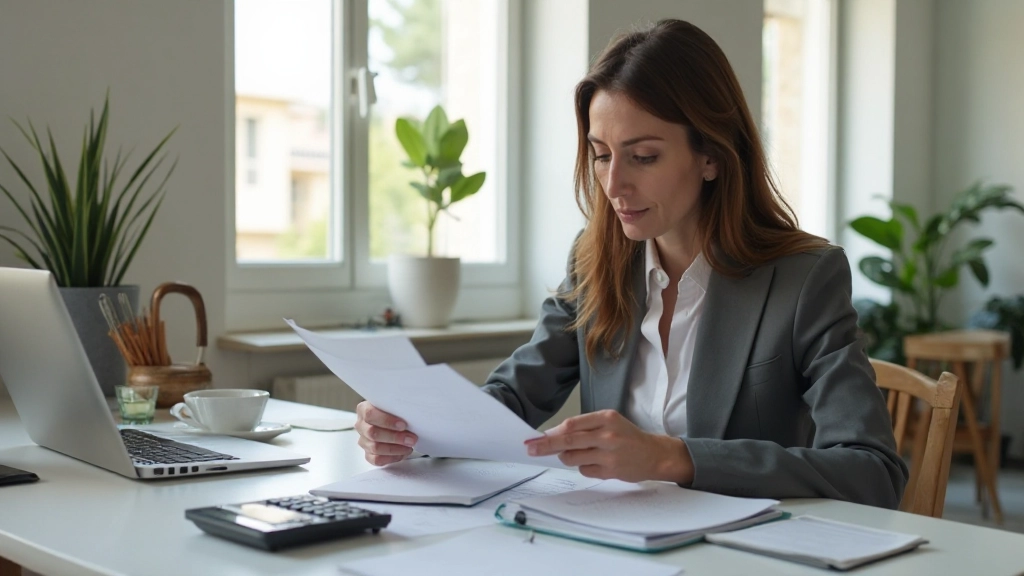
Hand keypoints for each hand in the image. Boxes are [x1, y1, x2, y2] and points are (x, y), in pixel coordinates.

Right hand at [354, 401, 417, 465]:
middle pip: (372, 433)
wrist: (394, 422)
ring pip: (375, 447)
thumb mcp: (394, 405)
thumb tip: (409, 414)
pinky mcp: (368, 454)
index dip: (386, 420)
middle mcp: (361, 425)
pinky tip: (402, 453)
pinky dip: (391, 458)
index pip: (370, 414)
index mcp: (364, 409)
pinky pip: (377, 459)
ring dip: (395, 449)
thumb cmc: (394, 412)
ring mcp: (364, 441)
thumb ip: (397, 408)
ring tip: (409, 446)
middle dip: (394, 437)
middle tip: (411, 438)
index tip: (403, 425)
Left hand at [524, 409, 693, 483]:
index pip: (571, 425)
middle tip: (530, 449)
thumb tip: (554, 434)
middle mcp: (607, 435)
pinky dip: (583, 467)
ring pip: (573, 458)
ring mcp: (609, 455)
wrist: (654, 454)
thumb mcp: (609, 422)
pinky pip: (584, 470)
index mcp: (606, 418)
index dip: (551, 432)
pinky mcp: (610, 471)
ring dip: (566, 457)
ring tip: (577, 453)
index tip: (536, 437)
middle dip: (546, 446)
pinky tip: (595, 462)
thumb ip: (584, 427)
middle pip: (568, 441)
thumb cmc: (627, 436)